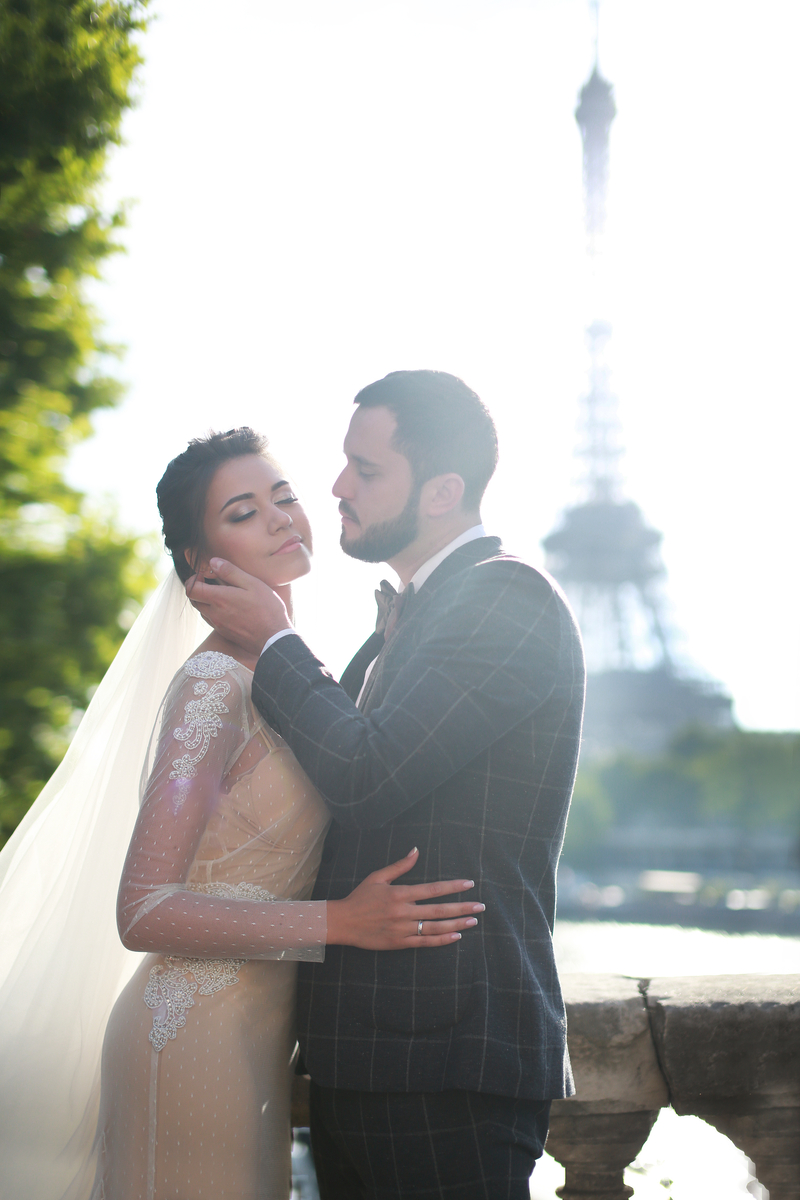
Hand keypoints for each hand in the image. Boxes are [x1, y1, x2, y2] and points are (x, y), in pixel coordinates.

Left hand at [185, 558, 292, 655]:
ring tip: (221, 594)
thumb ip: (231, 572)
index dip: (193, 580)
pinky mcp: (224, 633)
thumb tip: (213, 562)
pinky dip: (213, 612)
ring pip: (202, 611)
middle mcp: (214, 613)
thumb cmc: (267, 609)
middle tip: (210, 582)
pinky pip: (211, 620)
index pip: (191, 589)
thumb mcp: (253, 584)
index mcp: (219, 599)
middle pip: (193, 601)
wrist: (274, 638)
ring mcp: (218, 625)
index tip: (203, 574)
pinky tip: (228, 608)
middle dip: (197, 589)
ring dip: (205, 601)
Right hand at [326, 847, 483, 949]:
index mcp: (400, 894)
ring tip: (473, 921)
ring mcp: (402, 929)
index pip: (432, 889)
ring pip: (435, 928)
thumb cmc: (360, 897)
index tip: (469, 884)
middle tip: (481, 907)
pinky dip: (441, 940)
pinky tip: (456, 936)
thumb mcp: (378, 877)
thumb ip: (399, 865)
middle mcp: (404, 912)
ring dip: (456, 924)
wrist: (343, 922)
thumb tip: (416, 850)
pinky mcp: (399, 943)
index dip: (452, 887)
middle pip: (439, 910)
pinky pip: (425, 942)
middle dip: (462, 908)